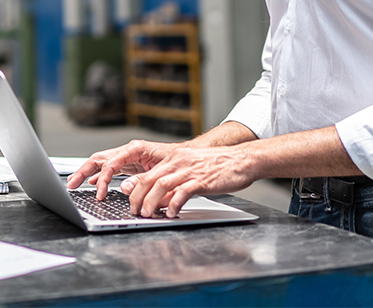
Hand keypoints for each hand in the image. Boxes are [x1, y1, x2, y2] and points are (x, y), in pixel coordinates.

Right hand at [67, 140, 177, 199]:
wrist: (186, 157)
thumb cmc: (177, 160)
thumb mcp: (161, 171)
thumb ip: (142, 179)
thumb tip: (124, 188)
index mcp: (135, 149)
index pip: (111, 163)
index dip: (102, 179)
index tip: (99, 194)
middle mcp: (129, 150)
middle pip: (99, 158)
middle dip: (83, 171)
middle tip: (71, 185)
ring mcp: (127, 156)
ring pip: (101, 162)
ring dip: (87, 172)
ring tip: (74, 183)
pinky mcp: (129, 164)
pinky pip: (109, 168)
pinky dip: (98, 175)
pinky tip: (91, 183)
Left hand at [121, 145, 254, 217]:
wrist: (242, 160)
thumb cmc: (219, 166)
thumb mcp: (192, 169)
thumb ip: (175, 182)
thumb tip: (159, 200)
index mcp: (176, 158)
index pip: (149, 173)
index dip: (136, 189)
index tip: (131, 202)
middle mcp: (180, 161)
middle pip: (150, 179)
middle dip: (138, 197)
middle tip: (136, 212)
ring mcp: (190, 169)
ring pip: (161, 185)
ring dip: (151, 202)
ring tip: (148, 215)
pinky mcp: (202, 179)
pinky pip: (183, 192)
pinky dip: (173, 203)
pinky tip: (171, 213)